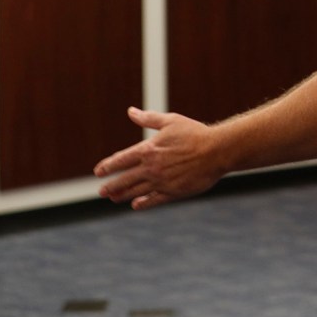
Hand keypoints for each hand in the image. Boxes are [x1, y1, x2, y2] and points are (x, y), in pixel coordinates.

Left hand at [94, 107, 225, 210]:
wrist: (217, 151)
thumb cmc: (195, 133)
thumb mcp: (171, 121)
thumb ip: (149, 118)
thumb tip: (131, 111)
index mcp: (148, 150)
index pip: (120, 160)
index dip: (107, 166)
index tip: (99, 171)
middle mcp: (151, 168)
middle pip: (124, 180)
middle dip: (111, 186)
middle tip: (102, 191)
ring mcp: (161, 182)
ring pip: (135, 192)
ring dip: (122, 195)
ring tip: (114, 198)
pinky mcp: (173, 192)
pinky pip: (153, 200)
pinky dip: (142, 203)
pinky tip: (136, 205)